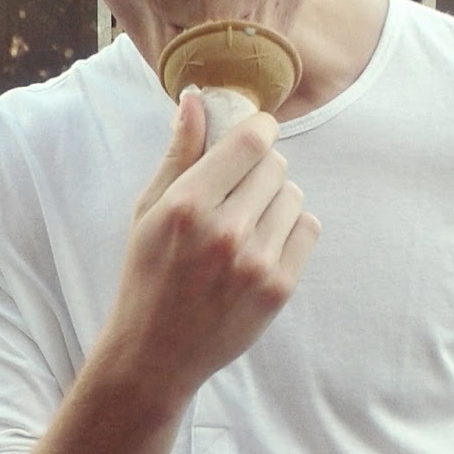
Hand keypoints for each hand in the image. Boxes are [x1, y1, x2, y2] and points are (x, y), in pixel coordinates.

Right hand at [107, 89, 319, 402]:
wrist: (156, 353)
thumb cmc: (146, 276)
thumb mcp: (148, 212)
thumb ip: (178, 154)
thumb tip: (198, 100)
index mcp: (187, 206)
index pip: (251, 141)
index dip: (258, 130)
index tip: (254, 136)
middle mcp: (225, 231)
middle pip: (276, 166)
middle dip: (260, 169)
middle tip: (239, 191)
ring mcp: (256, 262)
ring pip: (293, 196)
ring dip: (275, 201)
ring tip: (247, 223)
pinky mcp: (278, 288)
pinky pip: (307, 229)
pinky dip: (290, 230)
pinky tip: (262, 245)